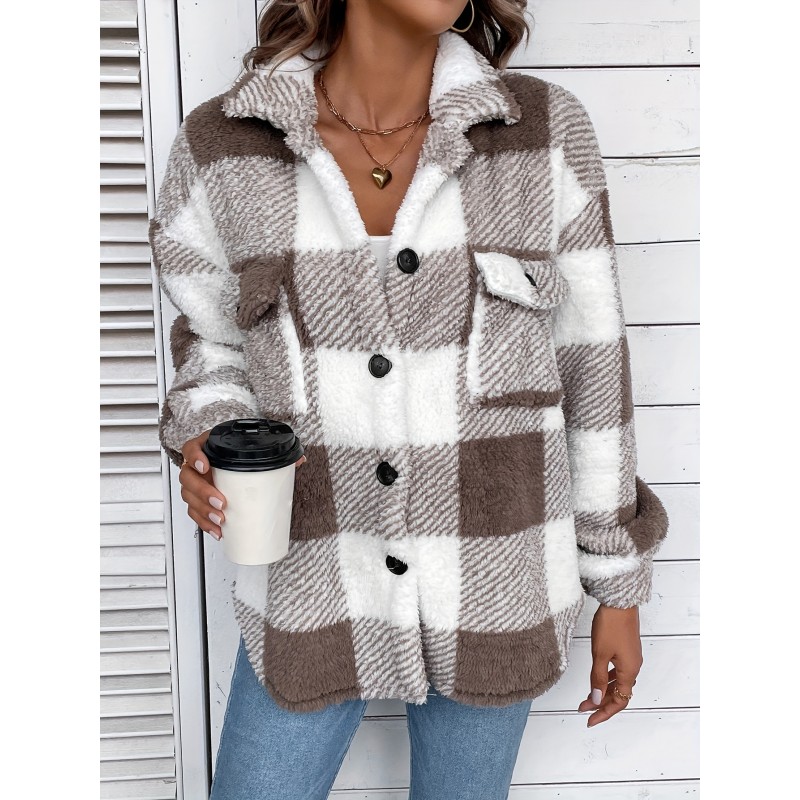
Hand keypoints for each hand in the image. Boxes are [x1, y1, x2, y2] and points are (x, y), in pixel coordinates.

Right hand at [179, 430, 306, 539]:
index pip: (191, 448)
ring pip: (188, 497)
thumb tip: (299, 460)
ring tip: (221, 520)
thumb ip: (275, 455)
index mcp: (207, 448)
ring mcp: (196, 483)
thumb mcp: (253, 452)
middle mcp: (197, 466)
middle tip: (221, 502)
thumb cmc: (240, 456)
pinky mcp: (198, 501)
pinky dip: (204, 524)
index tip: (205, 467)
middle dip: (202, 492)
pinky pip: (194, 513)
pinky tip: (217, 531)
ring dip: (203, 511)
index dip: (194, 457)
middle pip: (187, 477)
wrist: (234, 464)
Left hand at [578, 604, 642, 726]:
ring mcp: (631, 657)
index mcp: (629, 671)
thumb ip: (598, 678)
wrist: (619, 601)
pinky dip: (607, 678)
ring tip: (587, 696)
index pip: (619, 701)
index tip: (589, 720)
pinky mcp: (627, 649)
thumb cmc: (610, 625)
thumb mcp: (600, 654)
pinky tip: (598, 678)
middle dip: (601, 704)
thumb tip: (596, 700)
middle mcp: (634, 667)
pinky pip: (619, 671)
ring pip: (618, 682)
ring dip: (603, 691)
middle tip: (583, 709)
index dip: (604, 713)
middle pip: (619, 694)